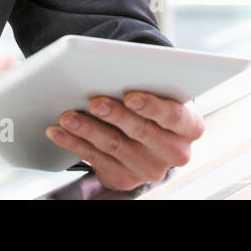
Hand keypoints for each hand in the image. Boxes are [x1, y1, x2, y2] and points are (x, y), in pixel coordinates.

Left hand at [45, 91, 204, 191]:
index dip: (152, 107)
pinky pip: (95, 160)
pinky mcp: (125, 179)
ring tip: (67, 115)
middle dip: (115, 115)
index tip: (130, 96)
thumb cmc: (155, 103)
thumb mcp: (163, 92)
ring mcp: (150, 169)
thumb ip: (152, 83)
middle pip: (142, 132)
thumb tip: (120, 71)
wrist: (152, 133)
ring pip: (115, 146)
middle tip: (94, 102)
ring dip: (87, 129)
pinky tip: (60, 132)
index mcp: (190, 127)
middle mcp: (175, 152)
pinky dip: (75, 143)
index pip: (174, 116)